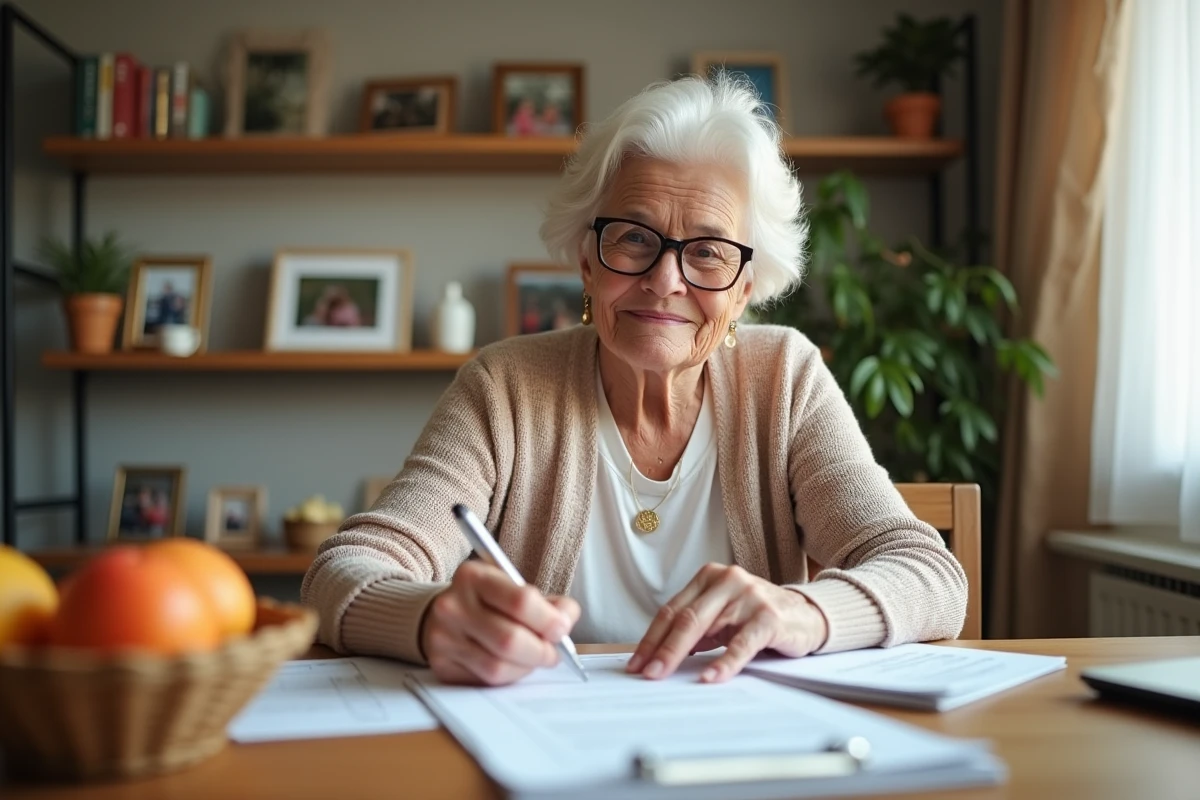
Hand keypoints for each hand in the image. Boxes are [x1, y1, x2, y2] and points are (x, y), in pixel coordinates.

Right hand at [421, 560, 580, 685]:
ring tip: (534, 659)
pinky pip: (485, 680)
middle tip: (553, 653)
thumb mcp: (514, 588)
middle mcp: (453, 605)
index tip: (562, 629)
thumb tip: (566, 621)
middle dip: (541, 651)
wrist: (445, 614)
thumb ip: (548, 603)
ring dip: (526, 667)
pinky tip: (513, 665)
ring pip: (498, 666)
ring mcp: (443, 637)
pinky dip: (509, 677)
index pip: (520, 601)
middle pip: (510, 639)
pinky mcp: (442, 665)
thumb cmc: (489, 601)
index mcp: (474, 577)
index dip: (548, 620)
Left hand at [627, 564, 827, 682]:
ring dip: (681, 655)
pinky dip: (724, 662)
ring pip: (706, 628)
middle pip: (685, 618)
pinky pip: (741, 643)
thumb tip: (659, 654)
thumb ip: (696, 627)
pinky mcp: (769, 617)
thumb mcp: (723, 616)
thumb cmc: (758, 617)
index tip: (636, 662)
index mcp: (710, 577)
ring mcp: (748, 596)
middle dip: (660, 648)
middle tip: (645, 672)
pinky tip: (711, 677)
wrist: (807, 614)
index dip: (651, 638)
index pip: (672, 610)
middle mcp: (727, 580)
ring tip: (665, 675)